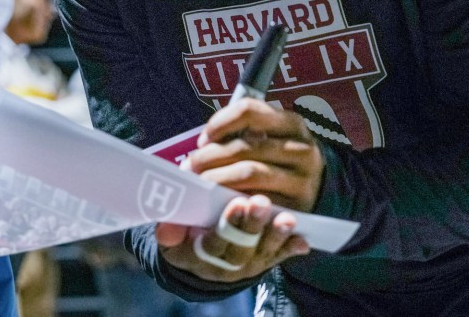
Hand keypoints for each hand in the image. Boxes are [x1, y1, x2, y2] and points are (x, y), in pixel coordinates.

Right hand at [156, 195, 308, 281]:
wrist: (202, 260)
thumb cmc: (186, 239)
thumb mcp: (171, 239)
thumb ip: (168, 233)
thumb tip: (166, 226)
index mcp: (202, 258)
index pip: (215, 244)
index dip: (227, 225)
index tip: (236, 202)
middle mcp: (229, 265)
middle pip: (243, 248)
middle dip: (252, 225)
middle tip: (260, 203)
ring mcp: (250, 263)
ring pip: (264, 252)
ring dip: (276, 235)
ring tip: (287, 219)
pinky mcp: (265, 259)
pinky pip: (279, 256)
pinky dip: (291, 248)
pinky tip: (302, 240)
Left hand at [186, 97, 324, 211]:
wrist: (313, 190)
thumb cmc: (279, 160)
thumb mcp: (270, 137)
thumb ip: (242, 132)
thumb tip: (202, 142)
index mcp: (292, 123)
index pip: (248, 111)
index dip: (219, 123)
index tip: (203, 139)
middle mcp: (302, 149)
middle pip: (246, 146)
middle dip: (211, 156)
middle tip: (191, 167)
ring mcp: (303, 178)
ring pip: (251, 172)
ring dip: (218, 178)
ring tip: (201, 184)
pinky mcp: (297, 206)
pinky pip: (258, 200)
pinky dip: (234, 199)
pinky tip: (220, 201)